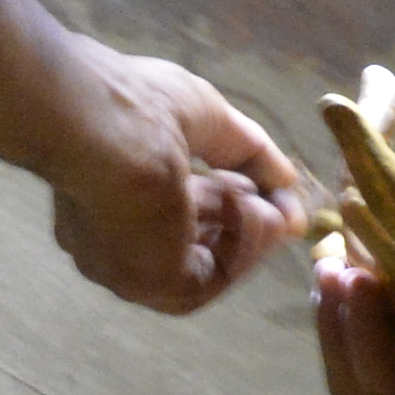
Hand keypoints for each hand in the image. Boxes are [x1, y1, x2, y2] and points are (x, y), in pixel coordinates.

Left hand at [41, 40, 304, 312]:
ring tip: (266, 202)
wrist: (105, 127)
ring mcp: (132, 269)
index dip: (225, 201)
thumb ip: (248, 152)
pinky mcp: (154, 285)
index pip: (174, 214)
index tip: (266, 191)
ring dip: (251, 234)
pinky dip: (248, 245)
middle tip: (276, 203)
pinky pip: (218, 278)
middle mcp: (112, 242)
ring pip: (211, 266)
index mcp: (107, 199)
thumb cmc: (137, 108)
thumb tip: (289, 181)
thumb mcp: (207, 119)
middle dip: (243, 220)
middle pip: (195, 245)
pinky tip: (257, 211)